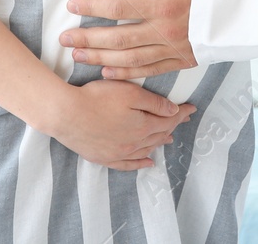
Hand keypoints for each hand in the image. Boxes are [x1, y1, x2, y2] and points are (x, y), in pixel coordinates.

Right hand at [49, 78, 195, 170]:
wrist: (66, 114)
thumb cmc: (97, 98)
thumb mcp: (130, 92)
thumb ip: (154, 103)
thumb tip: (174, 112)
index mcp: (143, 126)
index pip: (168, 120)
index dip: (181, 114)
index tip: (192, 108)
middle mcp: (134, 143)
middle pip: (159, 135)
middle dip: (173, 125)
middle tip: (183, 119)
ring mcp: (119, 153)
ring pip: (146, 150)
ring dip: (159, 142)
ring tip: (169, 137)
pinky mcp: (104, 157)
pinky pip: (128, 164)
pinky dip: (140, 164)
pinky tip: (148, 163)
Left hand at [60, 0, 202, 80]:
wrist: (255, 9)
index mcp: (164, 5)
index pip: (118, 7)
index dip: (93, 7)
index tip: (73, 6)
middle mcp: (165, 32)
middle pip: (117, 38)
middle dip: (87, 38)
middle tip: (64, 38)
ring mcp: (174, 50)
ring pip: (129, 58)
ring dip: (101, 58)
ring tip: (78, 56)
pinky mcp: (184, 61)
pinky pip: (149, 71)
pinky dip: (126, 73)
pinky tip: (108, 73)